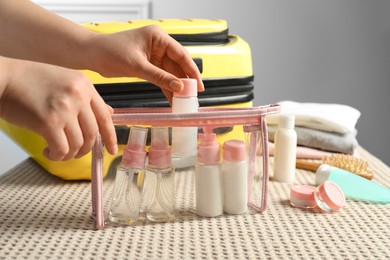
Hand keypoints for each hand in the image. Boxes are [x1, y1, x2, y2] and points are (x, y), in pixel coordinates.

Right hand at [0, 57, 116, 160]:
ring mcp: (64, 108)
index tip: (113, 150)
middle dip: (86, 149)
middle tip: (76, 152)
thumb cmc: (29, 81)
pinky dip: (57, 155)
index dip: (111, 137)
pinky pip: (62, 149)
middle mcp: (78, 95)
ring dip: (70, 153)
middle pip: (93, 133)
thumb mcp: (65, 82)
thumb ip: (87, 98)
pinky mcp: (48, 122)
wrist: (1, 78)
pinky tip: (49, 151)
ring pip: (79, 144)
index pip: (105, 116)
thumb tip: (109, 112)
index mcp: (84, 85)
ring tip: (58, 151)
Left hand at [89, 25, 203, 102]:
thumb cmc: (110, 51)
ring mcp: (153, 55)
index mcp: (158, 37)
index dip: (191, 70)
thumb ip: (159, 77)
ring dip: (176, 86)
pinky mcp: (148, 65)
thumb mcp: (137, 66)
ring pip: (170, 73)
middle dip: (185, 81)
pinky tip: (172, 98)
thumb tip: (179, 86)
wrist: (92, 55)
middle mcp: (158, 44)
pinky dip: (166, 87)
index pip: (181, 54)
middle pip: (178, 64)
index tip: (198, 85)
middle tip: (192, 96)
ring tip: (183, 101)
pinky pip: (161, 77)